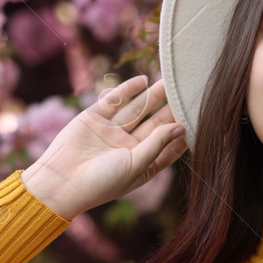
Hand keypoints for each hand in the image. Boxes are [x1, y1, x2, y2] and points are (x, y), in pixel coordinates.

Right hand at [22, 75, 186, 215]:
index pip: (168, 145)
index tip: (200, 116)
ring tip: (170, 80)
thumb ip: (157, 143)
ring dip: (153, 95)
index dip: (182, 131)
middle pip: (155, 123)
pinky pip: (116, 101)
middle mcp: (129, 146)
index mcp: (142, 163)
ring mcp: (112, 130)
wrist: (61, 181)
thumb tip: (180, 126)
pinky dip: (129, 90)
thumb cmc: (102, 182)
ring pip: (138, 109)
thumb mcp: (136, 164)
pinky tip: (144, 81)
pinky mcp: (95, 118)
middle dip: (170, 108)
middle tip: (187, 90)